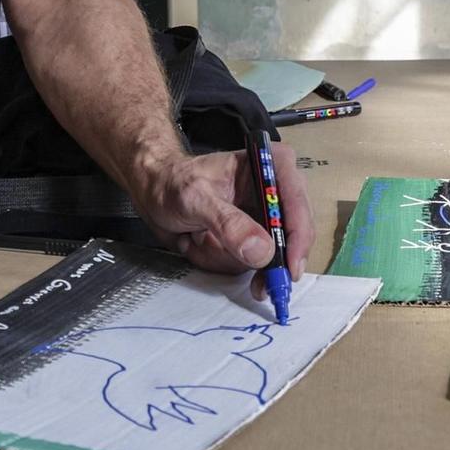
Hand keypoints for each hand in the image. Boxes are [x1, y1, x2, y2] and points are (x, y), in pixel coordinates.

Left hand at [127, 140, 315, 284]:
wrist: (152, 191)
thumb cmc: (171, 182)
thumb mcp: (195, 199)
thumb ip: (229, 224)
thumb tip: (262, 251)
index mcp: (270, 164)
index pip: (297, 202)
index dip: (298, 237)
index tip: (288, 266)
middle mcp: (274, 189)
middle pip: (293, 234)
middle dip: (268, 260)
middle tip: (259, 285)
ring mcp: (264, 215)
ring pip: (270, 254)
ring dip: (231, 257)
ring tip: (200, 240)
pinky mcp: (253, 235)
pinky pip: (252, 262)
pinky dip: (224, 261)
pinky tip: (202, 244)